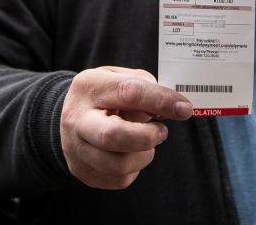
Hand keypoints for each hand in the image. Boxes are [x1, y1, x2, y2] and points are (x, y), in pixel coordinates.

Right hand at [60, 66, 192, 189]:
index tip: (184, 109)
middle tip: (162, 131)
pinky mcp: (82, 171)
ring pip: (119, 164)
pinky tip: (132, 152)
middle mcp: (77, 119)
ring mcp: (76, 148)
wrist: (71, 115)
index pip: (130, 93)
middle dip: (147, 136)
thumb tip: (172, 106)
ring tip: (148, 140)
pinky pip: (120, 179)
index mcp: (89, 87)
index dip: (161, 101)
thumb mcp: (119, 77)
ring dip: (145, 154)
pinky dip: (136, 167)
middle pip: (114, 136)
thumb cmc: (103, 95)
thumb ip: (145, 87)